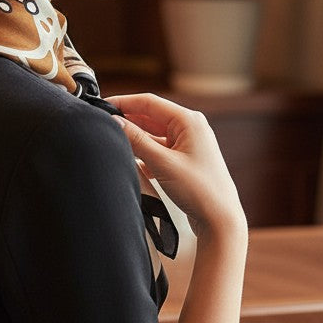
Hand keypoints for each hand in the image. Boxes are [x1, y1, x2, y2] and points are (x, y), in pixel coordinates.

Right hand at [108, 92, 245, 239]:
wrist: (220, 219)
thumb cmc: (200, 190)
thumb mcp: (162, 162)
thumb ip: (136, 140)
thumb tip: (115, 122)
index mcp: (189, 121)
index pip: (149, 102)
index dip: (124, 103)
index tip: (102, 106)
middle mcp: (190, 128)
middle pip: (151, 117)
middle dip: (129, 121)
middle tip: (105, 127)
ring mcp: (188, 144)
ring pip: (154, 134)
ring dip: (137, 140)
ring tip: (116, 145)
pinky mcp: (185, 160)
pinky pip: (159, 149)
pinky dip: (145, 154)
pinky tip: (134, 163)